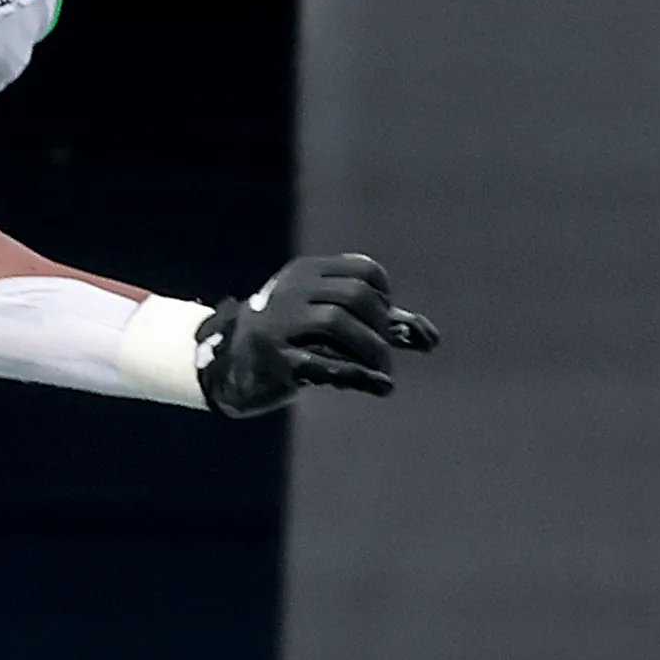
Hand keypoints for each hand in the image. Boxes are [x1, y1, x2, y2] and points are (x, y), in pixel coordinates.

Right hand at [197, 253, 441, 416]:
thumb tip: (430, 338)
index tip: (384, 324)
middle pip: (356, 296)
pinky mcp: (276, 359)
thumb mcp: (325, 320)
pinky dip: (361, 376)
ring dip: (373, 350)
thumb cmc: (290, 340)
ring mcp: (281, 324)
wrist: (229, 367)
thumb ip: (374, 323)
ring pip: (339, 322)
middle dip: (382, 327)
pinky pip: (325, 363)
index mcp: (307, 273)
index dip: (385, 298)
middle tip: (385, 354)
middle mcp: (293, 291)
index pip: (364, 271)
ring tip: (383, 372)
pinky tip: (381, 387)